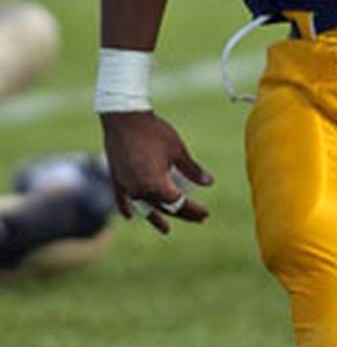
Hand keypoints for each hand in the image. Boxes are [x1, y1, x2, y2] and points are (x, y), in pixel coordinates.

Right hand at [100, 111, 213, 233]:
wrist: (124, 117)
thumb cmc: (154, 131)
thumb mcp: (177, 150)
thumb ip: (192, 169)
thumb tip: (209, 183)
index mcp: (157, 184)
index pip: (178, 204)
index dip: (193, 210)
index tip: (206, 213)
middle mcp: (140, 189)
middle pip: (164, 207)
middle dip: (182, 214)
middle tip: (199, 219)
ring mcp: (126, 185)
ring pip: (144, 206)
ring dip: (156, 217)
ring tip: (166, 229)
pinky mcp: (116, 178)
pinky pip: (122, 199)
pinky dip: (127, 208)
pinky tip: (130, 217)